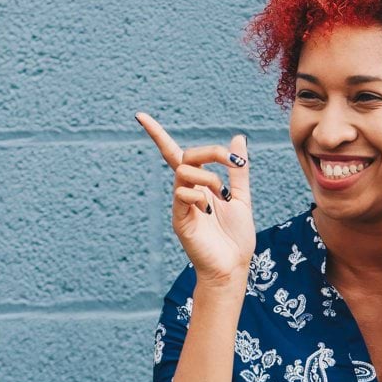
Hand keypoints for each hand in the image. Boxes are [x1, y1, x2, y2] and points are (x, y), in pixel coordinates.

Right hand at [135, 112, 255, 283]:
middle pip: (184, 156)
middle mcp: (186, 192)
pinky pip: (182, 194)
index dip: (157, 135)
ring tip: (223, 196)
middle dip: (210, 152)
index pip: (174, 154)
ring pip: (184, 172)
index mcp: (199, 185)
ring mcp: (181, 205)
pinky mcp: (179, 220)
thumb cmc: (236, 237)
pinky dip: (199, 196)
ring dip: (209, 177)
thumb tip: (238, 138)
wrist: (234, 266)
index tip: (140, 115)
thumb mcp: (242, 197)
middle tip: (232, 161)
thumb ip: (238, 170)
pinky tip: (209, 210)